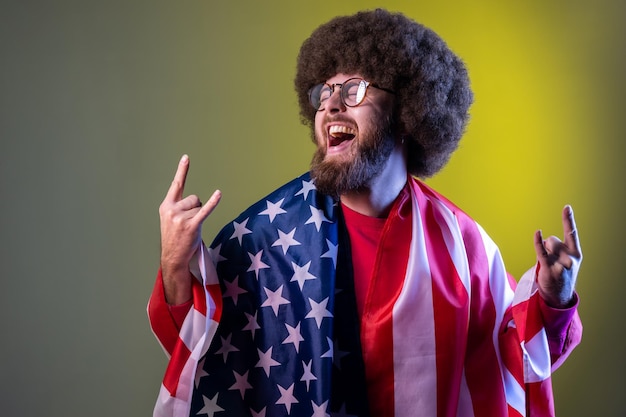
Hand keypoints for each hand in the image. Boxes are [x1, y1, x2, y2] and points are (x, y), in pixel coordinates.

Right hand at [159, 155, 220, 304]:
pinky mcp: (192, 226)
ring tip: (190, 229)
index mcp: (166, 206)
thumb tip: (198, 201)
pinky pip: (205, 210)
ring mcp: (181, 218)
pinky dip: (213, 202)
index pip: (176, 185)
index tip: (186, 157)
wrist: (173, 257)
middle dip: (195, 209)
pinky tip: (218, 193)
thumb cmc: (175, 237)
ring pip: (199, 207)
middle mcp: (172, 210)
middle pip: (194, 198)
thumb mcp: (171, 219)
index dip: (182, 171)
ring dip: (198, 217)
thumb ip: (180, 206)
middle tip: (187, 224)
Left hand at [533, 205, 581, 307]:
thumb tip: (545, 240)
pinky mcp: (549, 269)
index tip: (567, 207)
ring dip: (544, 252)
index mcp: (576, 253)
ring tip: (549, 265)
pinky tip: (537, 232)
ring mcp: (560, 264)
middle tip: (552, 261)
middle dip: (549, 246)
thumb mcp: (565, 260)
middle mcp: (570, 258)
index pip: (572, 233)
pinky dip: (538, 242)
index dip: (568, 219)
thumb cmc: (561, 274)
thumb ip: (558, 247)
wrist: (559, 295)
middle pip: (552, 240)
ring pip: (546, 246)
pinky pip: (541, 251)